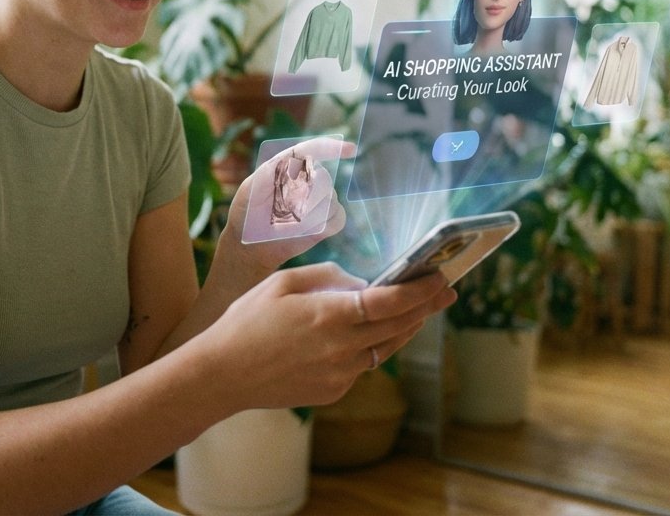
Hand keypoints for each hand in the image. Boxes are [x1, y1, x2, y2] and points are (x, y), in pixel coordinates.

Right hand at [202, 262, 456, 410]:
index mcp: (330, 316)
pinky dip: (374, 347)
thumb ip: (328, 278)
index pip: (390, 302)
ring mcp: (340, 375)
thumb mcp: (284, 283)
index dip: (420, 290)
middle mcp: (342, 348)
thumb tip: (359, 283)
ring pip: (387, 348)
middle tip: (446, 291)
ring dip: (406, 328)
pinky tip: (374, 334)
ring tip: (420, 311)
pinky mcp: (333, 391)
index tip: (439, 278)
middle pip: (398, 326)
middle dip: (426, 307)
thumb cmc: (247, 320)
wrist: (223, 375)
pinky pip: (364, 365)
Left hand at [220, 137, 356, 273]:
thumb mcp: (249, 191)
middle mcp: (309, 179)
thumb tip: (294, 162)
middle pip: (323, 179)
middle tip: (278, 209)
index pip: (313, 150)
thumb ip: (268, 173)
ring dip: (308, 214)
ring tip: (287, 222)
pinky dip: (322, 226)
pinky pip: (337, 219)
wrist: (248, 245)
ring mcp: (320, 201)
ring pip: (331, 200)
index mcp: (289, 165)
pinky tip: (304, 230)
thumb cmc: (246, 214)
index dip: (332, 147)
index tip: (350, 150)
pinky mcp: (327, 223)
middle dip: (301, 196)